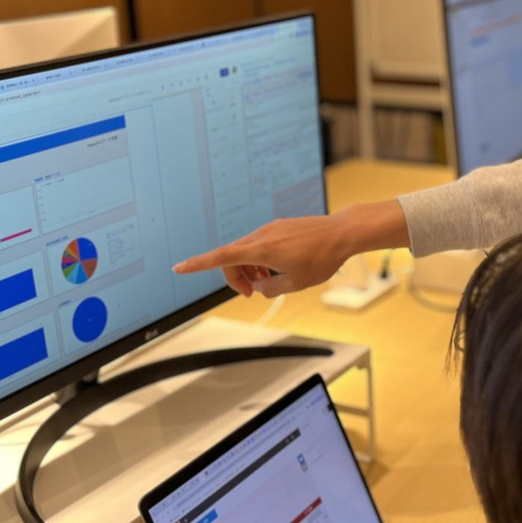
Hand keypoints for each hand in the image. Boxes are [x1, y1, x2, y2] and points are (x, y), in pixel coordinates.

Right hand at [173, 200, 408, 298]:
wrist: (342, 233)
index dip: (198, 264)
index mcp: (262, 249)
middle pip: (232, 259)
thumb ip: (269, 287)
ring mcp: (269, 230)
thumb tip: (257, 285)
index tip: (179, 267)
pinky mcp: (278, 228)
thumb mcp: (295, 283)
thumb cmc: (322, 257)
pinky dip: (260, 260)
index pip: (221, 257)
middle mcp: (261, 235)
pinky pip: (259, 246)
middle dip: (236, 278)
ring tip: (269, 282)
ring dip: (250, 270)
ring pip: (246, 253)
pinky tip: (278, 269)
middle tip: (252, 294)